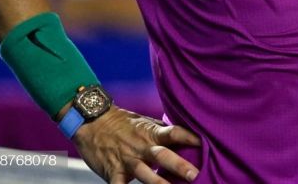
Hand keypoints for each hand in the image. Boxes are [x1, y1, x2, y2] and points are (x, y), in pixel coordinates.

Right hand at [71, 106, 200, 183]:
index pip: (175, 133)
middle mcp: (141, 147)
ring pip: (144, 174)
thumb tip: (189, 137)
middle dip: (180, 165)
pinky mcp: (113, 172)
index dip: (190, 137)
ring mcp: (127, 160)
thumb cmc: (123, 123)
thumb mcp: (146, 123)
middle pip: (163, 155)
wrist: (91, 122)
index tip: (206, 142)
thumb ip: (164, 132)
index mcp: (152, 133)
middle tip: (196, 175)